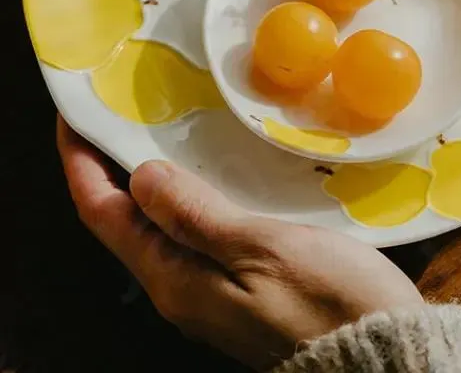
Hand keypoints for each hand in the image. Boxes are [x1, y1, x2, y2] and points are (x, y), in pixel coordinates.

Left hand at [56, 118, 421, 368]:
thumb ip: (196, 215)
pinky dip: (192, 196)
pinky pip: (197, 233)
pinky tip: (215, 174)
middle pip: (127, 223)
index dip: (81, 165)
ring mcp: (211, 291)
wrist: (379, 348)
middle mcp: (182, 289)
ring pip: (163, 227)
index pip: (104, 215)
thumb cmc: (325, 298)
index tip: (75, 119)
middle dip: (112, 169)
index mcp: (175, 280)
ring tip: (161, 134)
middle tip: (120, 116)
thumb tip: (141, 178)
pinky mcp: (241, 286)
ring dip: (153, 181)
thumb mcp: (258, 247)